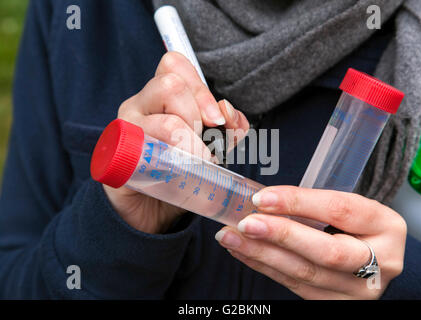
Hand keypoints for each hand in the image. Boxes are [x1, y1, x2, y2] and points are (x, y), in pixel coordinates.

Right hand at [104, 52, 248, 233]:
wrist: (150, 210)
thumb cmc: (178, 171)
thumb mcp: (210, 147)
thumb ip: (226, 130)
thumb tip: (230, 114)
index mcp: (158, 97)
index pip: (174, 64)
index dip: (201, 87)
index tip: (217, 119)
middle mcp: (138, 106)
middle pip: (171, 85)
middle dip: (199, 115)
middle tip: (206, 145)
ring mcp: (124, 130)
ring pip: (165, 121)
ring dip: (191, 144)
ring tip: (196, 162)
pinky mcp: (117, 159)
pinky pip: (146, 152)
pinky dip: (171, 162)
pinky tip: (176, 172)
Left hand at [215, 186, 406, 298]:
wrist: (373, 261)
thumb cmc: (354, 228)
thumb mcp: (348, 210)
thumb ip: (314, 206)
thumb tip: (262, 202)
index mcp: (384, 225)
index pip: (340, 210)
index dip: (298, 202)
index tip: (262, 198)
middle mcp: (380, 262)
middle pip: (326, 251)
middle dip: (280, 235)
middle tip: (246, 223)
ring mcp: (358, 290)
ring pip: (305, 273)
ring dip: (262, 254)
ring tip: (231, 237)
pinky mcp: (336, 304)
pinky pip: (294, 286)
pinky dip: (265, 267)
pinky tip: (243, 252)